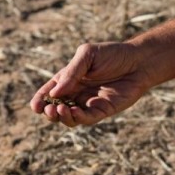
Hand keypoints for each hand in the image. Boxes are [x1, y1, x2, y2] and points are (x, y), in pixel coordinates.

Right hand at [30, 42, 152, 126]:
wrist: (138, 62)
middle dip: (49, 112)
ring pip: (70, 118)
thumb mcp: (87, 55)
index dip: (39, 101)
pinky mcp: (102, 110)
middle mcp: (76, 93)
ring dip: (62, 117)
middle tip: (50, 110)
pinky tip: (74, 111)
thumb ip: (72, 72)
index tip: (35, 106)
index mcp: (68, 79)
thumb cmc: (113, 55)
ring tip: (61, 110)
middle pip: (56, 109)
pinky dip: (78, 118)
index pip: (48, 93)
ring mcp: (89, 103)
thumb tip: (55, 93)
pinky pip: (87, 119)